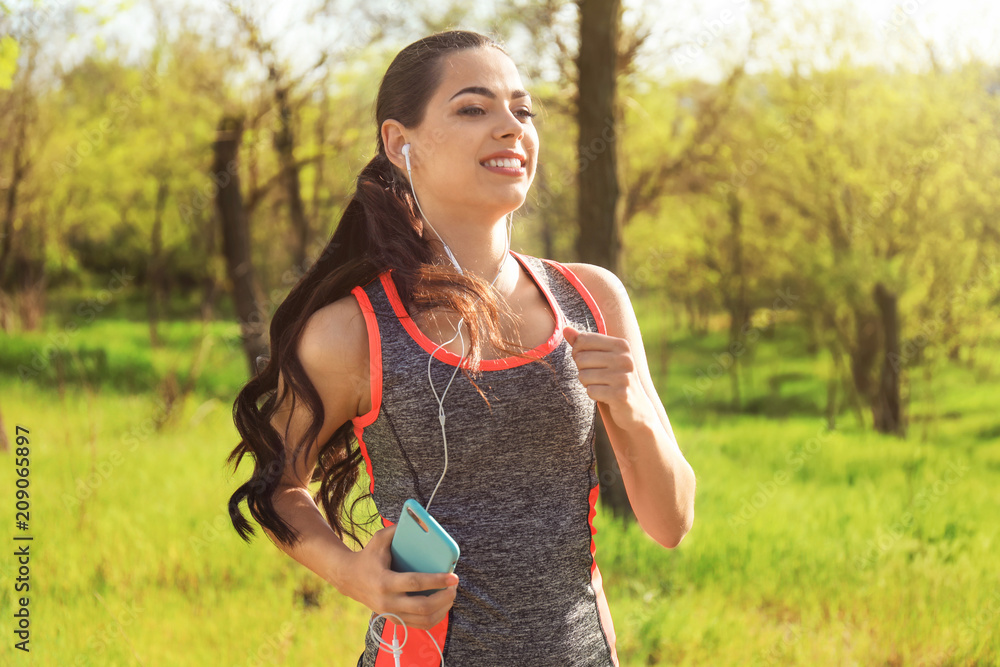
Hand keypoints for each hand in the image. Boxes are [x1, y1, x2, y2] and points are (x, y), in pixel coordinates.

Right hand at [338, 524, 458, 630]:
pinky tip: (442, 605)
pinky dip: (435, 617)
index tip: (454, 576)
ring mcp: (390, 613)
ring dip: (443, 609)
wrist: (348, 578)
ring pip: (423, 619)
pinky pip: (419, 625)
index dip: (437, 581)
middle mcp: (387, 601)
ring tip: (451, 595)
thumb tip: (421, 523)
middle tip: (455, 586)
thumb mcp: (379, 539)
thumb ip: (398, 530)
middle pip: (422, 606)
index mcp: (384, 581)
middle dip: (444, 597)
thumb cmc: (368, 556)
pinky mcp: (394, 620)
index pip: (415, 583)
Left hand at [563, 325, 650, 431]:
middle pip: (581, 358)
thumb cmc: (614, 378)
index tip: (588, 361)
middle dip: (582, 370)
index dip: (578, 352)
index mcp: (621, 345)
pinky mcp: (621, 395)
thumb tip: (565, 329)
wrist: (636, 407)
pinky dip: (593, 395)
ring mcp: (624, 377)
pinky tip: (605, 396)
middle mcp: (624, 358)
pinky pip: (591, 391)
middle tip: (596, 377)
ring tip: (601, 385)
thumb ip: (584, 343)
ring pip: (583, 376)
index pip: (583, 339)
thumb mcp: (603, 358)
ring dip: (587, 384)